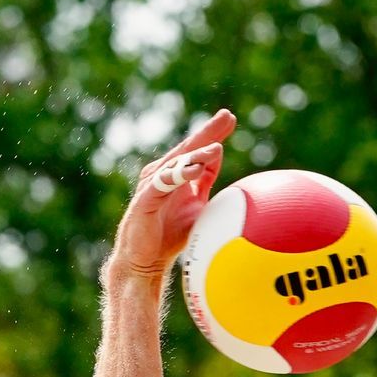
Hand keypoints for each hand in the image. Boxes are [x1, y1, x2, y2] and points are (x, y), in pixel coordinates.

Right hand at [109, 108, 235, 280]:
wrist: (146, 260)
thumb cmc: (170, 234)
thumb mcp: (196, 205)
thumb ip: (205, 181)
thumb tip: (218, 156)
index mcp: (176, 173)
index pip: (197, 149)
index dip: (213, 133)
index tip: (230, 118)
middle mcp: (163, 173)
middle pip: (188, 148)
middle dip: (208, 132)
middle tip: (227, 116)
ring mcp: (153, 184)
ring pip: (177, 163)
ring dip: (197, 154)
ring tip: (216, 147)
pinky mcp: (146, 199)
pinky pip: (164, 183)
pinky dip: (179, 175)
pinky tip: (196, 169)